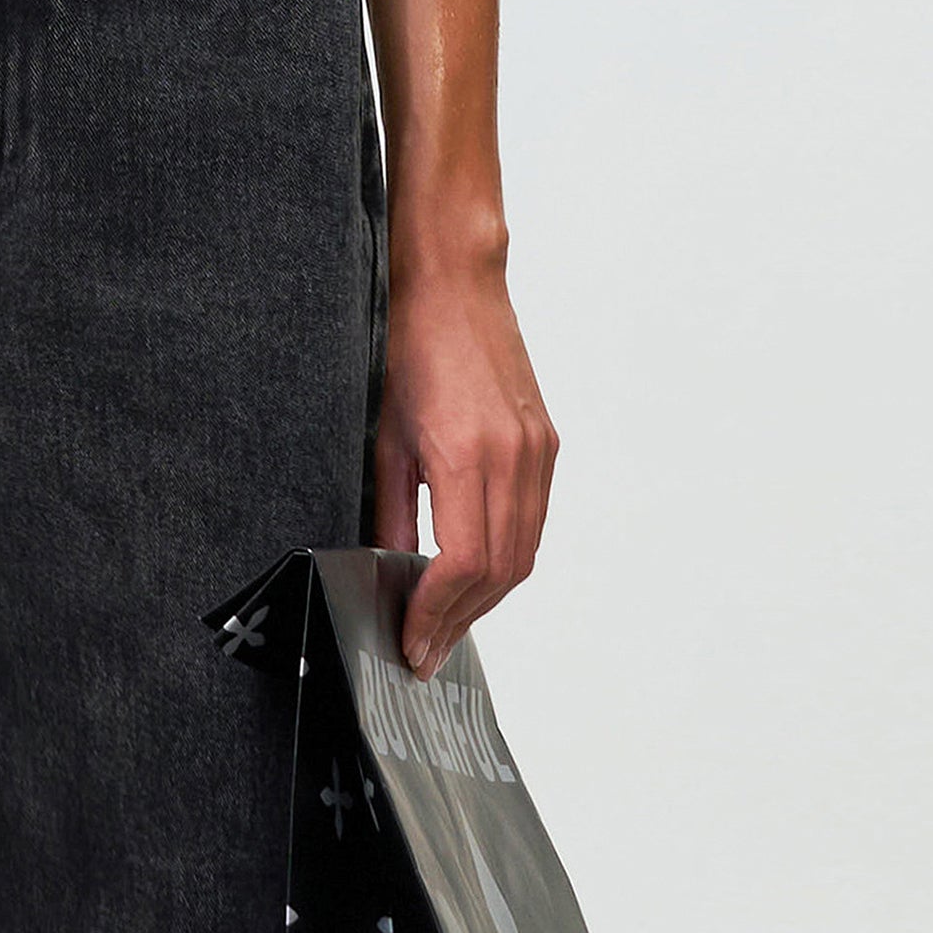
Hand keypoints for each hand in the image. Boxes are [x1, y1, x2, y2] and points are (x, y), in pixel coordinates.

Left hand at [373, 251, 556, 674]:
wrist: (457, 285)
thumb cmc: (412, 349)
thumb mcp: (385, 436)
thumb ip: (391, 512)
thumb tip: (390, 573)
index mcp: (467, 455)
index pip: (461, 564)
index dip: (436, 613)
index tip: (412, 642)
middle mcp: (514, 458)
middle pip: (498, 571)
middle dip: (460, 619)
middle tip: (425, 647)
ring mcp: (538, 452)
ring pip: (524, 554)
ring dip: (486, 597)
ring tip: (447, 621)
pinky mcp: (548, 443)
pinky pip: (534, 521)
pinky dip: (507, 558)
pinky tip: (476, 572)